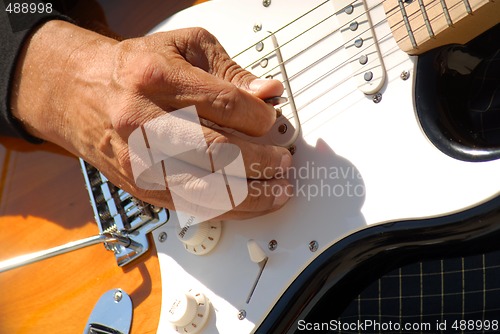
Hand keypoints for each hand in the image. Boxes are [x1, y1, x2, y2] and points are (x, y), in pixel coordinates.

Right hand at [11, 20, 292, 220]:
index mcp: (157, 77)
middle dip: (262, 162)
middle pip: (218, 152)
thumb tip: (268, 94)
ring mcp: (138, 159)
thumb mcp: (184, 48)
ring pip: (206, 188)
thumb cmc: (135, 68)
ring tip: (277, 190)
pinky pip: (190, 206)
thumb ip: (230, 71)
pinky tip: (249, 203)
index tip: (273, 122)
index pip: (226, 104)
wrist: (80, 91)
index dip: (261, 118)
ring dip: (251, 195)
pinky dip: (226, 209)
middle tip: (284, 162)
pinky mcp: (138, 185)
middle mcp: (143, 120)